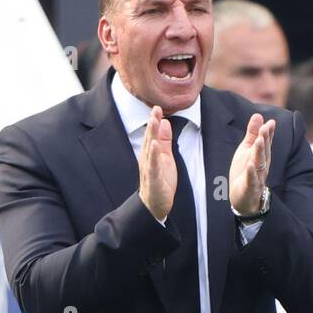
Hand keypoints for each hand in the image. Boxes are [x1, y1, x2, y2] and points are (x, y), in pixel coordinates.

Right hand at [139, 106, 176, 221]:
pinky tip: (154, 145)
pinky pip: (153, 166)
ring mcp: (149, 169)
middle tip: (155, 108)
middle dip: (152, 123)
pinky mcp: (153, 179)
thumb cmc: (160, 181)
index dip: (155, 120)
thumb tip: (165, 122)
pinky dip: (153, 155)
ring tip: (154, 121)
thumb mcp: (165, 157)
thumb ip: (165, 140)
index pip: (152, 134)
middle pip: (149, 138)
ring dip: (151, 134)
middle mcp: (147, 159)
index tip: (157, 107)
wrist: (155, 205)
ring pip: (150, 149)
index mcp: (151, 153)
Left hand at [229, 113, 274, 216]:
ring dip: (260, 152)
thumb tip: (258, 115)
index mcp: (261, 155)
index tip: (271, 122)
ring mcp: (257, 177)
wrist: (243, 198)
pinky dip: (250, 173)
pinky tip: (249, 165)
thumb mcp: (247, 150)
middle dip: (265, 139)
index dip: (268, 133)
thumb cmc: (245, 171)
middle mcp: (262, 165)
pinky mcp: (249, 187)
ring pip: (259, 164)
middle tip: (266, 128)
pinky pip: (251, 180)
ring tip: (259, 141)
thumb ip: (252, 133)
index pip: (266, 142)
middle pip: (264, 151)